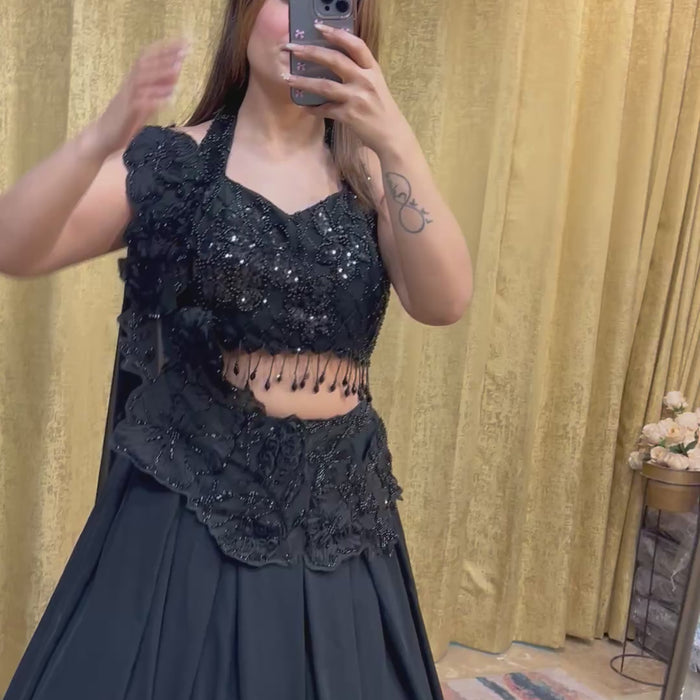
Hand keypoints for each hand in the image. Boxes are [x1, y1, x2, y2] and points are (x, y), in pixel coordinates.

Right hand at [88, 38, 188, 158]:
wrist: (103, 137)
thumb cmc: (125, 119)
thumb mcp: (144, 100)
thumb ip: (158, 87)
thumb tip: (176, 73)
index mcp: (133, 80)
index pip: (148, 58)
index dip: (164, 49)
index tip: (184, 43)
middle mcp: (129, 85)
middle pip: (146, 64)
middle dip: (165, 56)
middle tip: (185, 50)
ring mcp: (127, 98)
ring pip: (142, 80)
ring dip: (160, 74)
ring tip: (178, 69)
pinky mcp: (127, 113)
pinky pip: (141, 104)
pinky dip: (156, 100)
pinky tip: (170, 99)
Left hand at [283, 24, 409, 154]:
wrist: (391, 135)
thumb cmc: (380, 108)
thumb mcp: (375, 84)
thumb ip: (359, 72)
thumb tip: (333, 61)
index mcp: (372, 70)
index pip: (356, 45)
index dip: (337, 34)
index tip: (319, 27)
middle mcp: (365, 81)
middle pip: (335, 60)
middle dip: (311, 52)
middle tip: (293, 49)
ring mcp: (357, 98)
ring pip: (325, 86)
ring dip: (303, 82)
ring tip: (288, 78)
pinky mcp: (349, 116)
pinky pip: (325, 110)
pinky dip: (313, 109)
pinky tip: (304, 107)